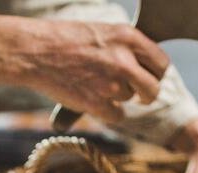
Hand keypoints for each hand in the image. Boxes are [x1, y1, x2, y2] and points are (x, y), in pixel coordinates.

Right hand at [0, 17, 169, 124]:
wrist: (37, 52)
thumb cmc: (66, 40)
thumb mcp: (103, 32)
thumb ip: (125, 47)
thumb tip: (141, 66)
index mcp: (128, 37)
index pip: (161, 63)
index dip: (156, 74)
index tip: (149, 79)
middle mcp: (124, 60)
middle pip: (153, 88)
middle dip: (147, 95)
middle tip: (139, 97)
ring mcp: (110, 84)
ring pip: (129, 100)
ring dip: (117, 98)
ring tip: (96, 85)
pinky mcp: (96, 103)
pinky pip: (116, 115)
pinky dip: (107, 112)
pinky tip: (93, 100)